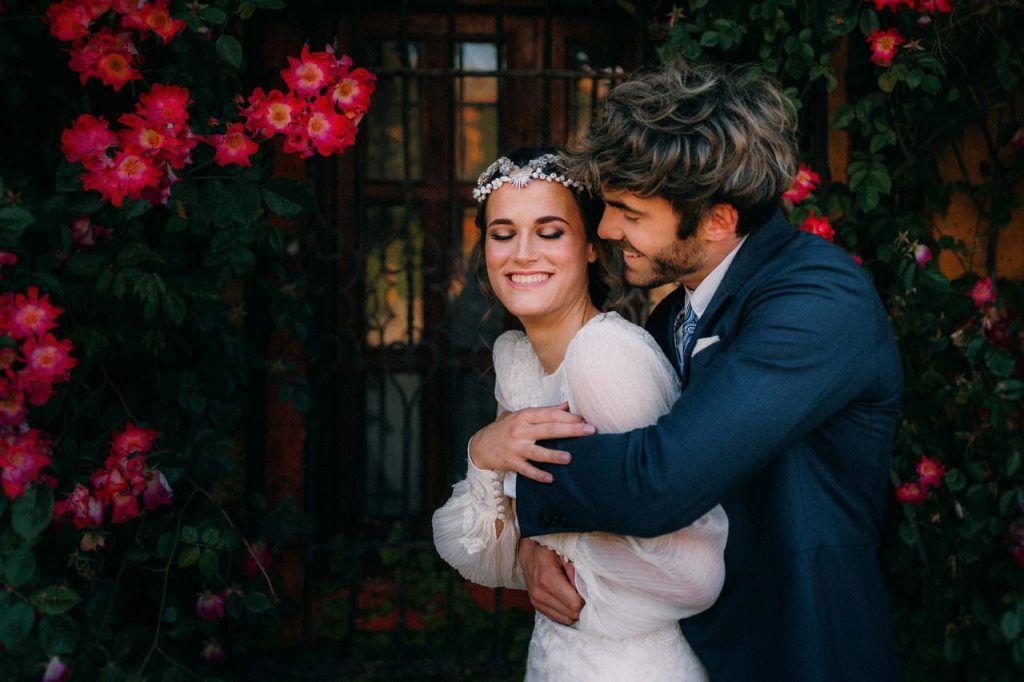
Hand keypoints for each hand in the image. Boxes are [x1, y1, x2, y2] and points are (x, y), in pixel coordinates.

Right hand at [470, 402, 594, 482]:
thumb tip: (567, 405)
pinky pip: (526, 470)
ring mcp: (515, 447)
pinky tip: (550, 478)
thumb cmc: (506, 428)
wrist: (481, 445)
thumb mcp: (522, 416)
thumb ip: (544, 412)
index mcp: (525, 416)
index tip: (586, 419)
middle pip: (549, 429)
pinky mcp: (511, 462)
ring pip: (537, 452)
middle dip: (571, 430)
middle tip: (590, 431)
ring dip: (553, 455)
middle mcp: (520, 430)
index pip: (550, 414)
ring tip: (569, 458)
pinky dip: (538, 475)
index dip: (569, 416)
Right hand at [518, 538, 583, 625]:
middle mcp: (540, 594)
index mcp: (548, 579)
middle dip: (580, 606)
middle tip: (582, 593)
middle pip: (571, 614)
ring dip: (573, 611)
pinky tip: (566, 600)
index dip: (585, 599)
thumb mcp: (565, 555)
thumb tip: (586, 592)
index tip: (586, 590)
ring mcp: (536, 602)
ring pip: (565, 620)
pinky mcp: (536, 606)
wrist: (529, 553)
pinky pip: (557, 618)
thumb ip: (576, 574)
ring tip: (574, 596)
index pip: (574, 604)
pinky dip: (565, 612)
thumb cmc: (549, 551)